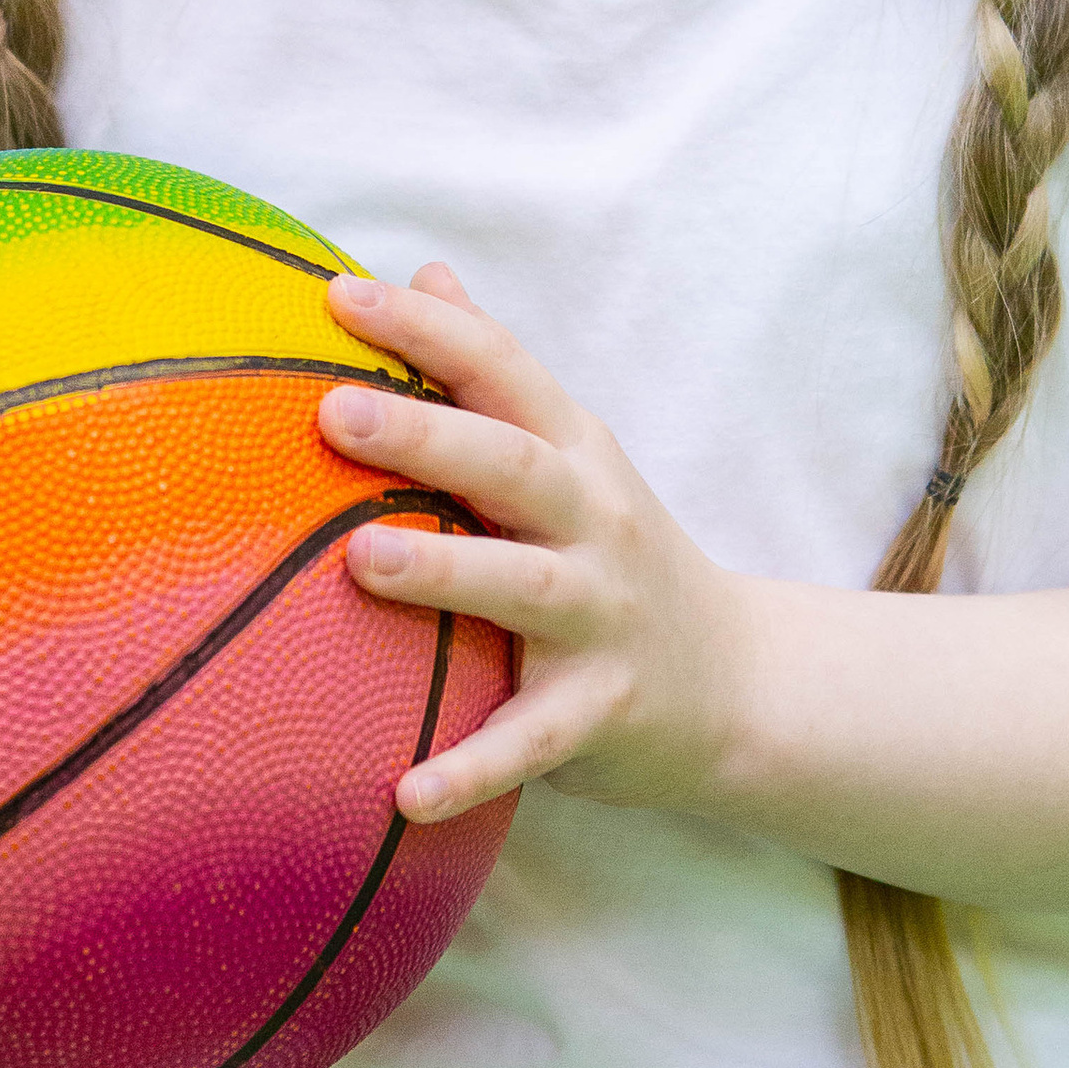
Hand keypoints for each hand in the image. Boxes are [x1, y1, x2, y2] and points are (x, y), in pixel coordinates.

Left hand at [321, 265, 751, 822]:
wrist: (736, 682)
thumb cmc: (611, 554)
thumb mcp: (570, 455)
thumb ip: (495, 374)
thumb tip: (423, 274)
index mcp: (574, 451)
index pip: (501, 370)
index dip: (424, 329)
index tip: (337, 295)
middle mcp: (593, 522)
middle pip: (512, 465)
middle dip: (426, 435)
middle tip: (332, 411)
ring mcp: (602, 616)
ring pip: (523, 588)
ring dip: (446, 572)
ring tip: (364, 560)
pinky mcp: (602, 711)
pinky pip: (531, 742)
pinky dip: (473, 767)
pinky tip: (403, 793)